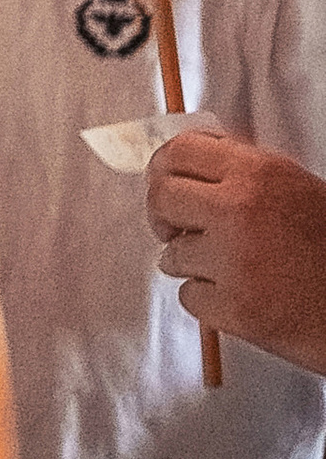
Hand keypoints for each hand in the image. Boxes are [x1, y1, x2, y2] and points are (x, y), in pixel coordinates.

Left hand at [146, 131, 325, 375]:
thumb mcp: (297, 189)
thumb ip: (243, 174)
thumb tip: (187, 164)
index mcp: (260, 173)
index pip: (180, 151)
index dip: (164, 168)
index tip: (164, 182)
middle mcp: (241, 209)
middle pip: (161, 198)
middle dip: (164, 217)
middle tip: (177, 230)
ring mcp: (235, 260)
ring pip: (170, 255)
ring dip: (191, 264)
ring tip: (233, 269)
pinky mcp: (234, 307)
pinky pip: (189, 297)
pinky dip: (208, 301)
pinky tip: (241, 296)